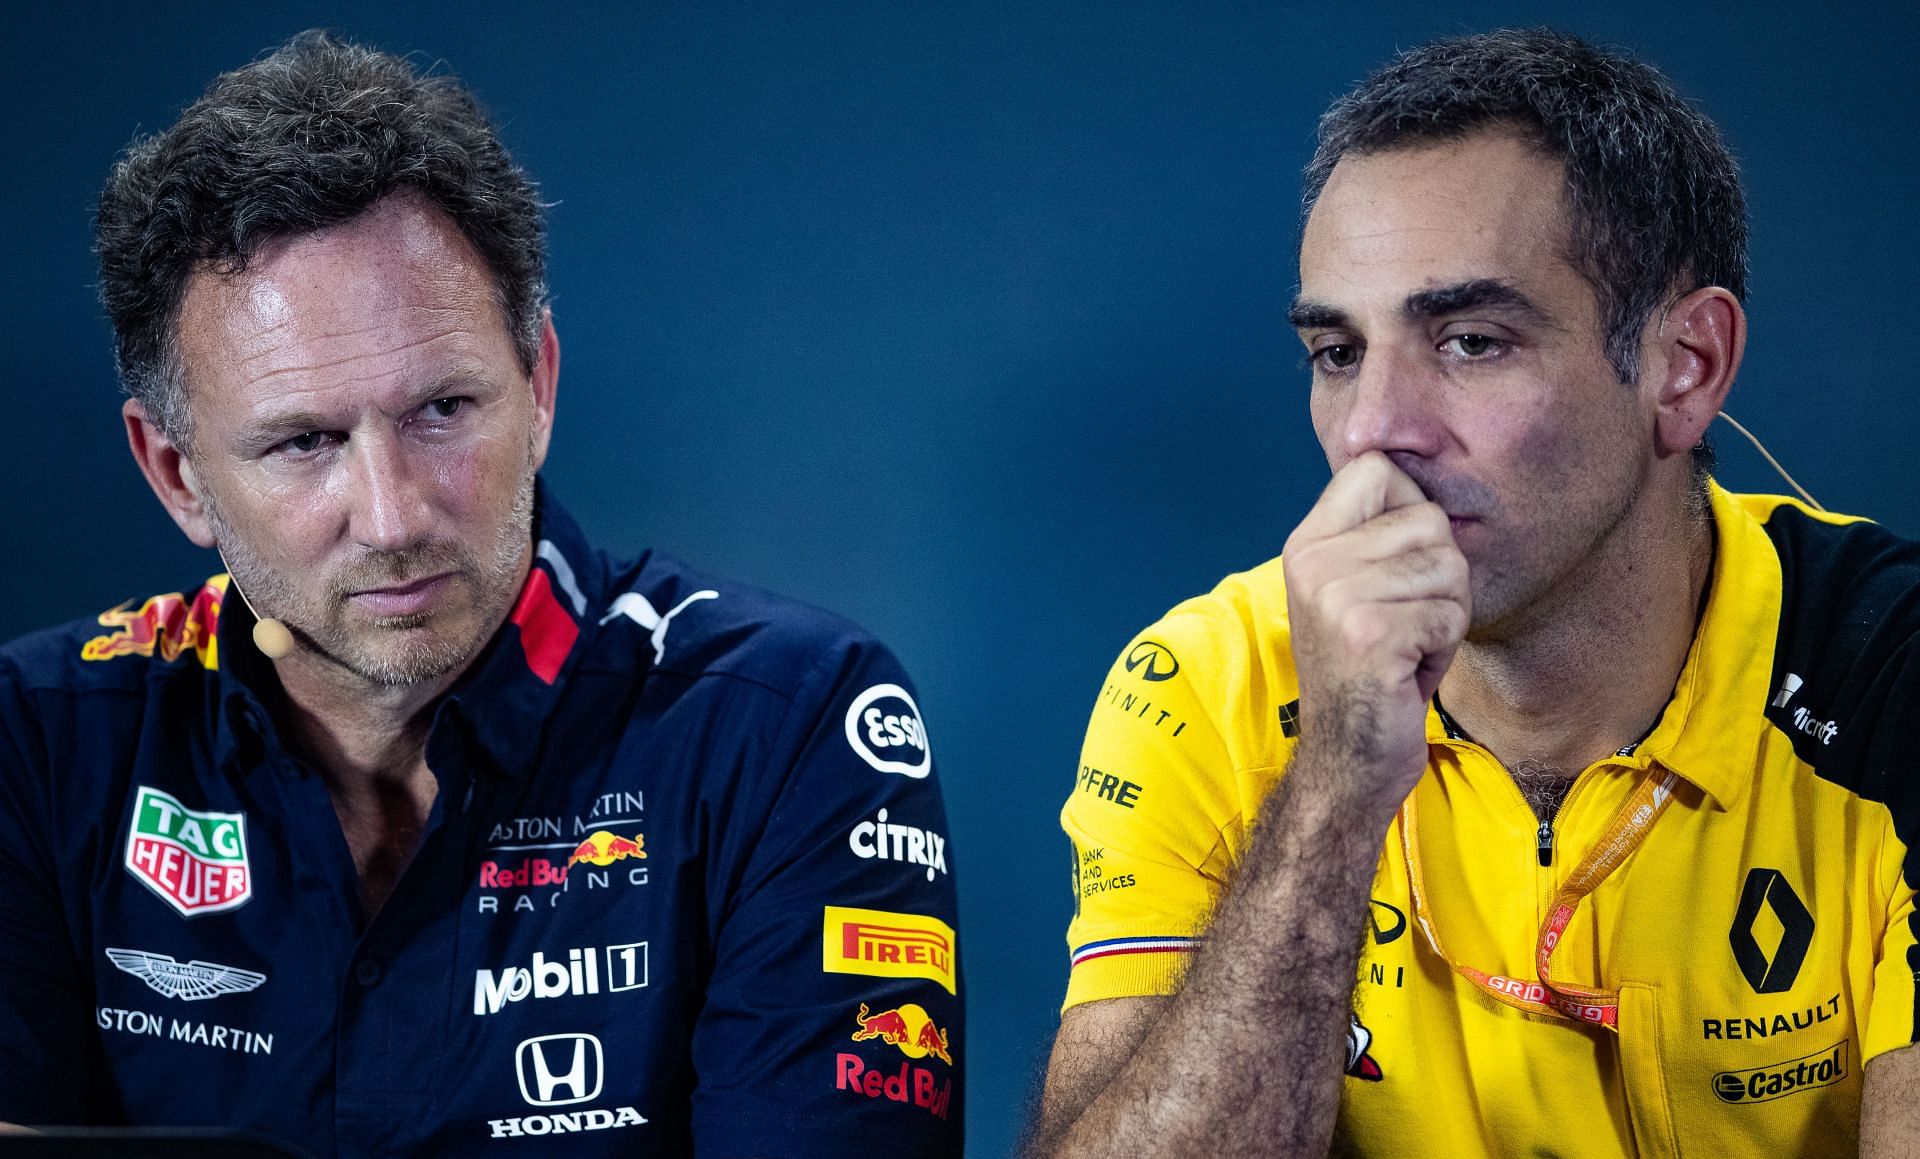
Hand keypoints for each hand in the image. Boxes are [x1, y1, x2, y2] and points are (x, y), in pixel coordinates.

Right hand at [1281, 452, 1469, 806]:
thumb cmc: (1370, 672)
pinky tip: (1408, 671)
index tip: (1397, 565)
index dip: (1412, 510)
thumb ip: (1377, 535)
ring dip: (1445, 616)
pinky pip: (1450, 615)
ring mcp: (1336, 597)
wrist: (1347, 760)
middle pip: (1430, 520)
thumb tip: (1423, 466)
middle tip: (1405, 623)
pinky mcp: (1369, 634)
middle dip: (1441, 577)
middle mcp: (1313, 560)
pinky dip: (1443, 649)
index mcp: (1307, 542)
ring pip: (1449, 568)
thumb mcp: (1357, 589)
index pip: (1377, 468)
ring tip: (1406, 648)